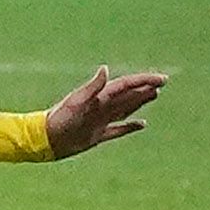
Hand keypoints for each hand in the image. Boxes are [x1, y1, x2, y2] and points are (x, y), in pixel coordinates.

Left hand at [45, 65, 165, 157]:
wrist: (46, 139)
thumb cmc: (59, 119)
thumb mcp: (76, 102)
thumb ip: (92, 87)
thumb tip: (105, 70)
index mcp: (99, 96)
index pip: (126, 85)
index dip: (144, 81)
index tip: (160, 79)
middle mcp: (102, 106)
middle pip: (128, 95)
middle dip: (145, 88)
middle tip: (162, 82)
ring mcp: (101, 120)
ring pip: (126, 109)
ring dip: (140, 102)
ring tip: (154, 95)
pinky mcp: (98, 135)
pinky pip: (119, 129)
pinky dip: (131, 127)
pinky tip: (142, 124)